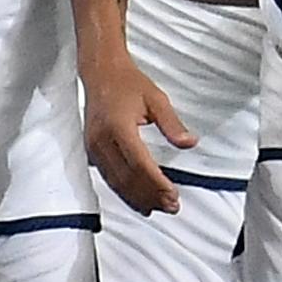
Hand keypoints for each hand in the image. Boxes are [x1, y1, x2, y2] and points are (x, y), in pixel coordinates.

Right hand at [82, 56, 192, 215]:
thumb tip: (189, 143)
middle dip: (150, 196)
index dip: (156, 183)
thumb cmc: (127, 82)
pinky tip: (137, 200)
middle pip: (127, 178)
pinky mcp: (92, 151)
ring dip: (137, 198)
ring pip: (115, 182)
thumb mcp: (156, 99)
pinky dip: (124, 192)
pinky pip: (108, 177)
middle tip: (170, 206)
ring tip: (157, 208)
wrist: (100, 72)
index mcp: (118, 126)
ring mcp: (94, 147)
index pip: (139, 164)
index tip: (173, 194)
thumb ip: (172, 124)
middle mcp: (102, 140)